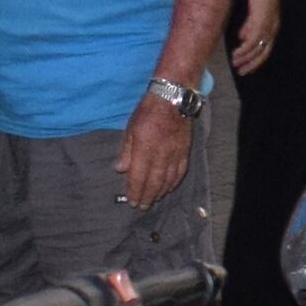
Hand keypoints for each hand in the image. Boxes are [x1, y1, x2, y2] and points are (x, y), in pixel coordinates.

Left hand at [118, 91, 192, 208]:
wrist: (172, 99)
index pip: (138, 176)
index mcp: (144, 148)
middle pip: (154, 182)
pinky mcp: (184, 151)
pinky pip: (180, 171)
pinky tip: (169, 187)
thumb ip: (126, 150)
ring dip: (160, 192)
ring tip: (154, 199)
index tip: (131, 201)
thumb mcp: (130, 128)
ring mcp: (175, 154)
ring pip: (168, 179)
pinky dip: (174, 182)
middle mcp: (161, 154)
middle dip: (147, 196)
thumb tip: (120, 169)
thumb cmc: (148, 111)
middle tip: (142, 206)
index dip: (135, 191)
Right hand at [233, 0, 280, 73]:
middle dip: (252, 64)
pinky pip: (252, 41)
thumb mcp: (254, 13)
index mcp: (272, 27)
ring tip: (235, 64)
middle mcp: (272, 29)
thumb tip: (241, 38)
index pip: (265, 49)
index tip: (247, 68)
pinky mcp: (261, 23)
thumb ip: (248, 26)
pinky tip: (236, 54)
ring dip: (245, 58)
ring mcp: (267, 27)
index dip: (256, 60)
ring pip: (256, 49)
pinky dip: (244, 49)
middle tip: (241, 72)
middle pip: (263, 53)